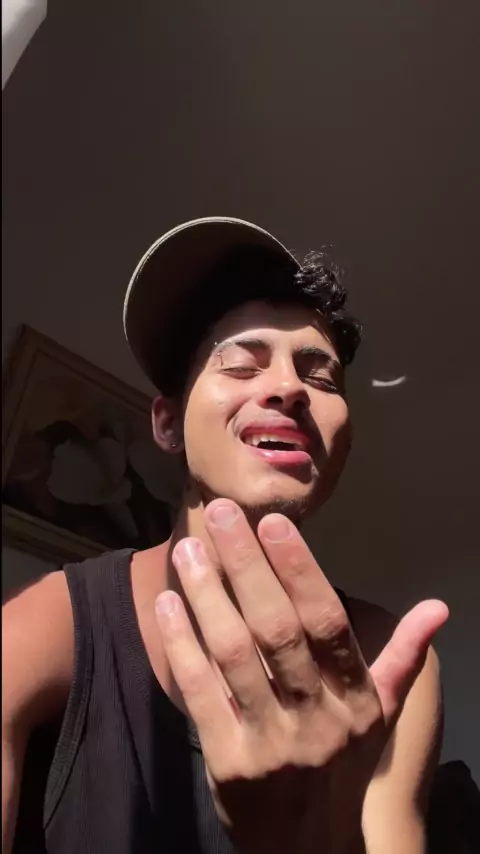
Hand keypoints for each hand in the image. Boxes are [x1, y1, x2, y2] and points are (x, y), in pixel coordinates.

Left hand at [155, 500, 447, 853]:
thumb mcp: (381, 715)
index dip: (299, 570)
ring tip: (189, 549)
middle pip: (277, 629)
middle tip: (221, 514)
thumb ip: (403, 657)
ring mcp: (270, 742)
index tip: (272, 524)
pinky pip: (201, 693)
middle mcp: (317, 717)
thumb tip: (438, 607)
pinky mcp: (228, 762)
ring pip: (235, 654)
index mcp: (356, 698)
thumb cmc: (344, 764)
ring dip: (208, 596)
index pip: (327, 623)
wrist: (307, 847)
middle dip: (246, 566)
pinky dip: (182, 645)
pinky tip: (168, 603)